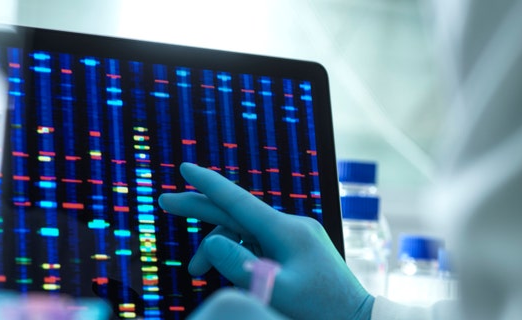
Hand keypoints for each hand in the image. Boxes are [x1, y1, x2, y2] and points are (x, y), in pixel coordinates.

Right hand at [158, 163, 372, 318]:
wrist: (356, 319)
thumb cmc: (319, 309)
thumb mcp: (274, 290)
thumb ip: (238, 264)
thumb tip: (210, 242)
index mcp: (285, 230)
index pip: (237, 200)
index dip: (207, 183)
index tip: (184, 167)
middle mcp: (289, 225)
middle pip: (234, 212)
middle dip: (199, 209)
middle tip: (165, 201)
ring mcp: (292, 235)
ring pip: (242, 233)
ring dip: (216, 248)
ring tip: (195, 273)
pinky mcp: (294, 247)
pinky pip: (256, 243)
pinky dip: (236, 254)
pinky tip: (224, 270)